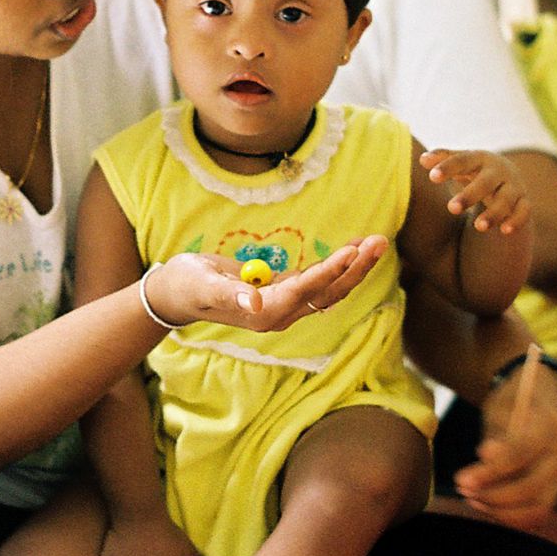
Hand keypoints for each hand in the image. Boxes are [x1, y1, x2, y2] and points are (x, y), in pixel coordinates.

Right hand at [146, 238, 387, 332]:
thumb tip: (254, 302)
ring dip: (354, 266)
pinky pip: (319, 282)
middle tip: (379, 241)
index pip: (306, 290)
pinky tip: (354, 248)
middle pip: (328, 293)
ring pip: (329, 289)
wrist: (177, 294)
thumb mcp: (202, 285)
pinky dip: (339, 265)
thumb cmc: (186, 285)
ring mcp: (284, 306)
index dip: (330, 271)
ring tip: (376, 241)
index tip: (352, 250)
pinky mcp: (284, 294)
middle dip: (355, 268)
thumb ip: (228, 293)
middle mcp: (280, 314)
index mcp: (263, 313)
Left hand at [419, 149, 531, 234]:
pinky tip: (505, 231)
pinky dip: (516, 220)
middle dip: (470, 195)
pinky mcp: (524, 202)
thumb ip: (442, 159)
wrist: (506, 174)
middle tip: (452, 208)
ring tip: (478, 227)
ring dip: (493, 213)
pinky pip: (524, 211)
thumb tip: (422, 159)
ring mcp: (513, 186)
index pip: (462, 161)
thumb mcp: (459, 162)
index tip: (432, 177)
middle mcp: (498, 171)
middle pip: (485, 182)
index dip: (448, 168)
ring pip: (505, 200)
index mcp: (479, 158)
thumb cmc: (473, 169)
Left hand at [449, 370, 556, 527]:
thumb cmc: (515, 403)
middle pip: (531, 487)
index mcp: (550, 425)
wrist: (541, 399)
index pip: (520, 454)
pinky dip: (513, 517)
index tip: (461, 479)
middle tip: (464, 490)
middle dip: (493, 495)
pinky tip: (489, 507)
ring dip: (502, 511)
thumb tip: (486, 454)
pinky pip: (539, 512)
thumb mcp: (500, 408)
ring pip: (538, 507)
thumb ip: (495, 433)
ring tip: (473, 500)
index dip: (490, 471)